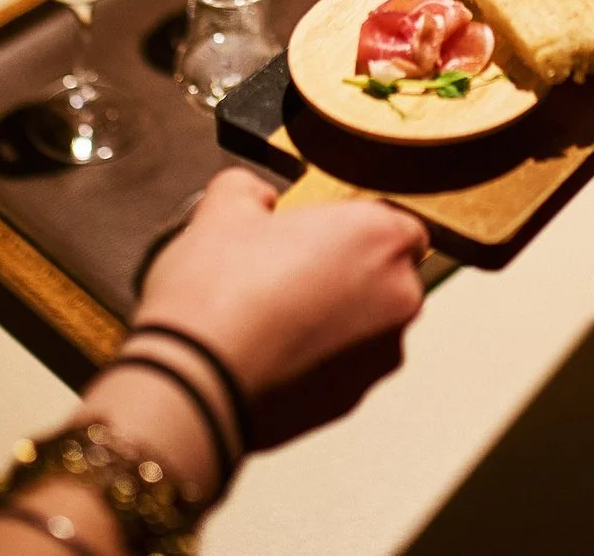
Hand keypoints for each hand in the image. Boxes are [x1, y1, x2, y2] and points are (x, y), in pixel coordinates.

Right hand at [135, 169, 427, 446]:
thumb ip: (249, 190)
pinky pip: (344, 369)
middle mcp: (396, 297)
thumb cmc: (218, 292)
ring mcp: (379, 356)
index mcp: (379, 238)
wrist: (195, 382)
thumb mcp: (223, 211)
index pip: (399, 224)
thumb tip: (254, 196)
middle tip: (289, 272)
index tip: (318, 233)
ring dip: (335, 320)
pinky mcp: (352, 402)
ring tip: (272, 318)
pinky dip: (317, 361)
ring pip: (368, 326)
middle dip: (347, 274)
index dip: (356, 227)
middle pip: (387, 276)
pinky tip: (269, 354)